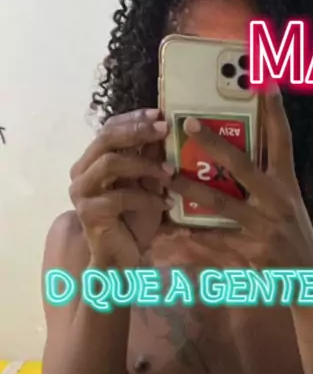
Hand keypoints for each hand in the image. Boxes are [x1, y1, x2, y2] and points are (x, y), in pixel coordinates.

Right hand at [69, 109, 172, 267]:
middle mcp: (81, 173)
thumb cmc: (134, 221)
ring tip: (169, 173)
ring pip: (111, 163)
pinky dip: (146, 199)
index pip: (108, 129)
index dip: (133, 119)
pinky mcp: (89, 212)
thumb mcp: (148, 185)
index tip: (159, 115)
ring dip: (144, 165)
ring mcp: (81, 192)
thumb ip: (149, 160)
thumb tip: (163, 129)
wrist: (122, 258)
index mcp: (92, 162)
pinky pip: (120, 197)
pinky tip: (165, 206)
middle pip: (105, 139)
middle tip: (164, 130)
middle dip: (137, 131)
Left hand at [169, 88, 312, 267]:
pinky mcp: (252, 252)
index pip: (283, 141)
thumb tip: (238, 159)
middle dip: (215, 143)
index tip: (265, 82)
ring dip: (191, 190)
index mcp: (287, 185)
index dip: (275, 112)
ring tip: (167, 178)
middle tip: (189, 123)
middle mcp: (278, 201)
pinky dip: (192, 238)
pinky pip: (215, 241)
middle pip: (243, 165)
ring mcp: (265, 227)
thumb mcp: (289, 207)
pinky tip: (170, 231)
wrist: (311, 284)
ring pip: (222, 203)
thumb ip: (267, 184)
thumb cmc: (296, 241)